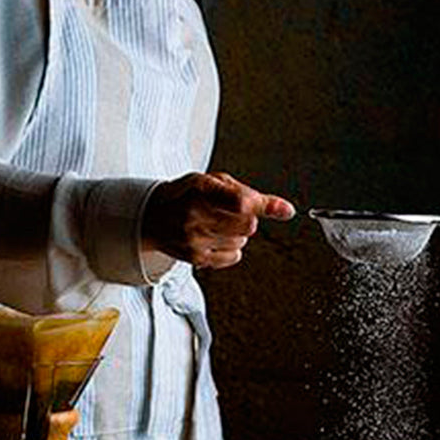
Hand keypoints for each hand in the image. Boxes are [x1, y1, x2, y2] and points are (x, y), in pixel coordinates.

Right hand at [141, 171, 294, 269]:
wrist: (152, 217)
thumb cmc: (187, 195)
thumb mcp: (214, 182)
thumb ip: (251, 194)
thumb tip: (287, 211)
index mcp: (200, 190)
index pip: (241, 201)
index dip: (263, 205)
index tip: (284, 210)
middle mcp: (194, 215)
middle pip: (248, 224)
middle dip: (247, 218)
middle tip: (231, 212)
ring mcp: (194, 239)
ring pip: (242, 241)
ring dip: (237, 234)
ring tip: (218, 224)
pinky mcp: (195, 257)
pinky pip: (234, 256)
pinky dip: (232, 248)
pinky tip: (216, 238)